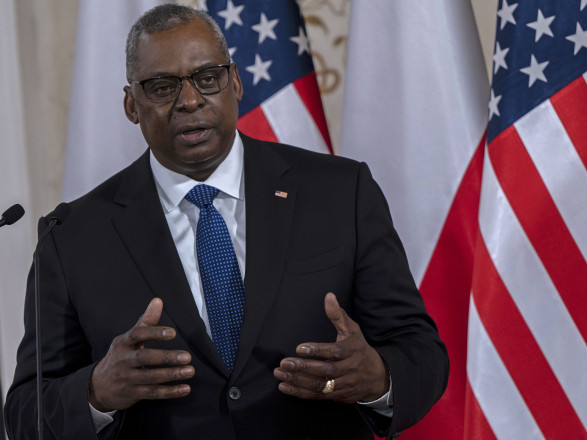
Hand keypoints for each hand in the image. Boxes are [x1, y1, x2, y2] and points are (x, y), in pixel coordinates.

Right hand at [89, 298, 194, 411]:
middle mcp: (123, 360)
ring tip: (190, 371)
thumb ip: (146, 321)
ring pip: (150, 378)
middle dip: (166, 357)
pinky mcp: (132, 394)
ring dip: (171, 375)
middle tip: (187, 356)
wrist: (99, 386)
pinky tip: (185, 389)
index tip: (173, 333)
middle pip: (145, 358)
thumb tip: (158, 300)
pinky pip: (152, 393)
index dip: (155, 333)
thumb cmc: (121, 356)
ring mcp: (127, 379)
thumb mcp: (129, 338)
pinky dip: (170, 392)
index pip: (138, 335)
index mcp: (123, 343)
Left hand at [273, 292, 388, 403]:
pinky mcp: (337, 396)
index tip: (299, 348)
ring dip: (298, 381)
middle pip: (326, 370)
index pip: (335, 352)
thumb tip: (328, 296)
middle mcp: (349, 369)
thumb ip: (338, 314)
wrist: (377, 377)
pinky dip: (300, 392)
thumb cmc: (359, 348)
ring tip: (280, 374)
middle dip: (304, 367)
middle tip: (284, 363)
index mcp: (353, 351)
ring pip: (320, 385)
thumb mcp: (352, 330)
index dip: (317, 351)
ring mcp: (343, 384)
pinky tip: (285, 386)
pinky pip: (317, 396)